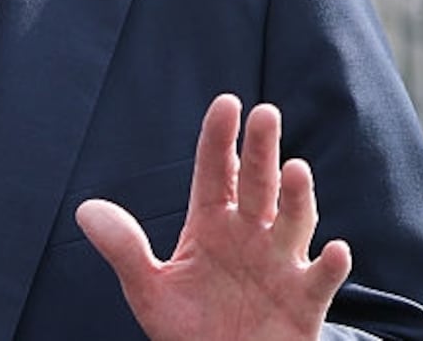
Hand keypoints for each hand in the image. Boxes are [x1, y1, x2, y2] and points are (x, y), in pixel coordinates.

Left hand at [75, 94, 350, 340]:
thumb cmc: (189, 328)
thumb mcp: (148, 289)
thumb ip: (124, 249)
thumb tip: (86, 210)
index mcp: (211, 224)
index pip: (215, 171)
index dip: (220, 138)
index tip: (226, 103)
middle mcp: (250, 234)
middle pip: (257, 184)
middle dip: (261, 150)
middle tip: (264, 113)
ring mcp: (280, 264)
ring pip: (293, 222)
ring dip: (297, 198)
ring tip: (295, 169)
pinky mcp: (304, 301)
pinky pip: (320, 280)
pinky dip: (331, 266)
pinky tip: (337, 250)